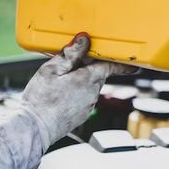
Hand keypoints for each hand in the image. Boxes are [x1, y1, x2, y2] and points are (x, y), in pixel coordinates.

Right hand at [21, 33, 135, 146]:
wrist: (34, 127)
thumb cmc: (41, 99)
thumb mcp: (52, 69)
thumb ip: (71, 54)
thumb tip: (84, 40)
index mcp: (88, 79)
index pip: (111, 67)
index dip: (122, 64)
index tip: (133, 64)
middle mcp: (93, 93)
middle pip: (98, 75)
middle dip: (90, 68)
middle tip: (75, 63)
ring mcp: (88, 106)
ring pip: (90, 87)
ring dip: (82, 81)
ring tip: (60, 82)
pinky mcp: (82, 115)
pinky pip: (84, 99)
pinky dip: (77, 93)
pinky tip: (61, 95)